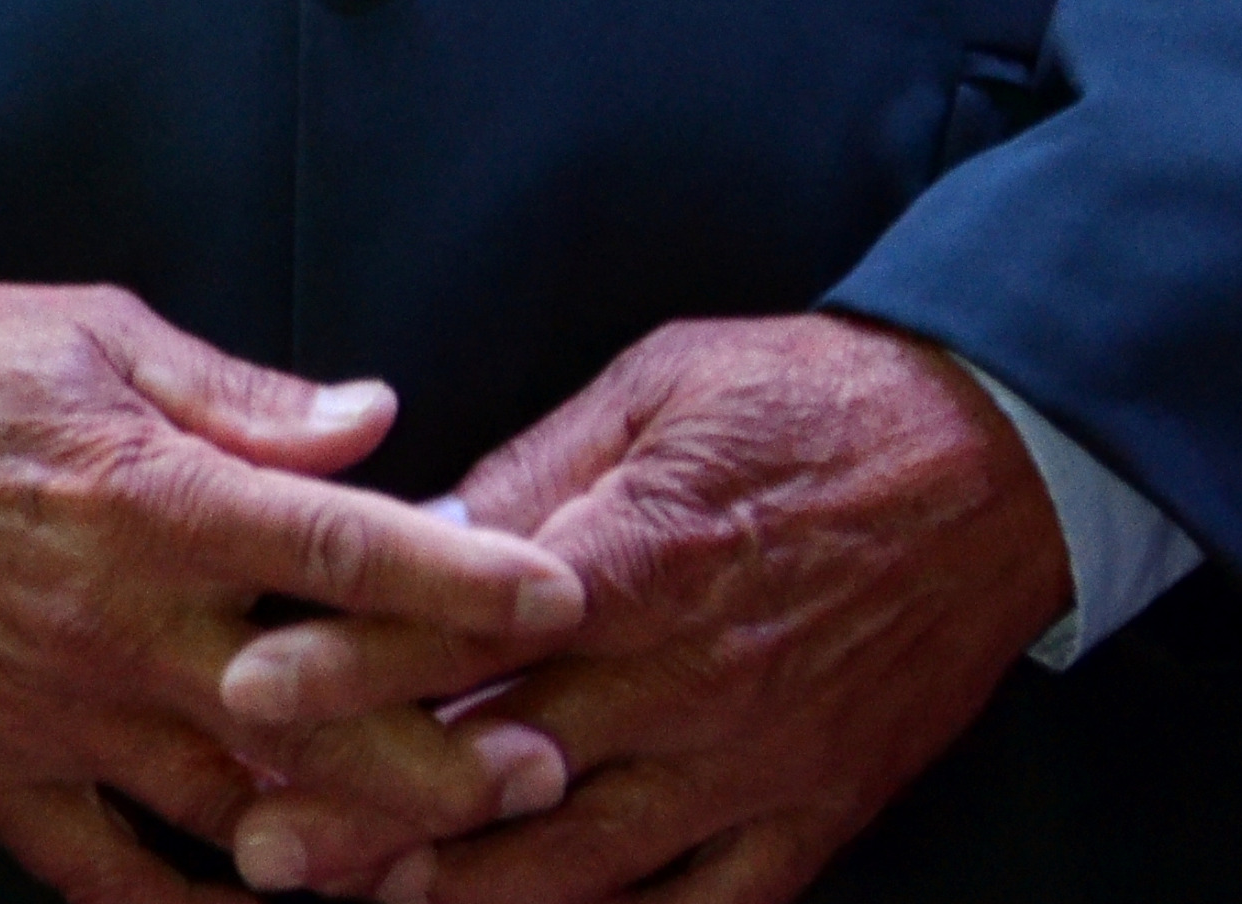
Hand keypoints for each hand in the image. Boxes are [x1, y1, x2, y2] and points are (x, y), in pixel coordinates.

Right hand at [0, 280, 588, 901]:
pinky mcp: (0, 784)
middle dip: (440, 751)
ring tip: (446, 858)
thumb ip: (246, 397)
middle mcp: (123, 624)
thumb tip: (374, 421)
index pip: (345, 550)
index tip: (557, 594)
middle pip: (316, 716)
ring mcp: (61, 719)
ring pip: (237, 812)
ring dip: (349, 840)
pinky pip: (118, 882)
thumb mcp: (104, 333)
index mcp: (157, 495)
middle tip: (541, 760)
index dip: (461, 579)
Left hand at [215, 314, 1071, 902]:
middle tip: (260, 845)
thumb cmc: (807, 401)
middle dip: (370, 809)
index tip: (249, 689)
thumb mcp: (656, 388)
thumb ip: (534, 473)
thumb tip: (416, 523)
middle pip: (498, 765)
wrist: (992, 463)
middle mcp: (685, 681)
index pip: (466, 626)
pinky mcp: (805, 820)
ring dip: (461, 892)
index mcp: (639, 557)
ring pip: (580, 861)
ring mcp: (746, 767)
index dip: (352, 663)